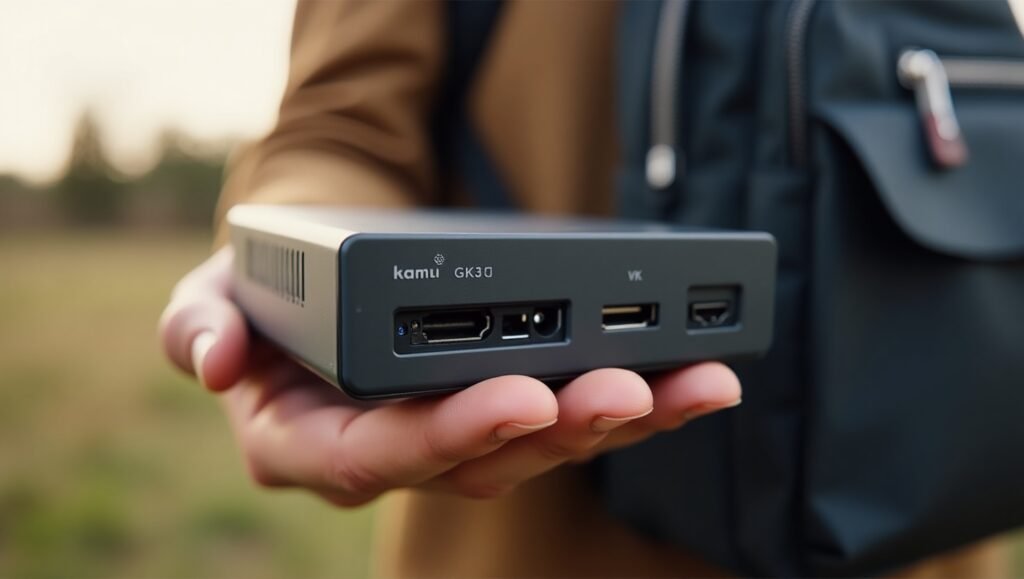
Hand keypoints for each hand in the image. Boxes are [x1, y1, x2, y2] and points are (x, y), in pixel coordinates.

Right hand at [159, 248, 741, 505]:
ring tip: (690, 383)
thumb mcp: (212, 299)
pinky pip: (571, 410)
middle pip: (482, 460)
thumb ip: (201, 326)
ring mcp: (455, 435)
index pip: (377, 457)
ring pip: (543, 444)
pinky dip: (638, 395)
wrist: (320, 277)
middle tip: (624, 386)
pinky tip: (695, 377)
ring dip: (619, 418)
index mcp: (314, 440)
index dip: (451, 434)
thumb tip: (220, 357)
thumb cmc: (264, 297)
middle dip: (558, 428)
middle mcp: (393, 453)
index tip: (521, 394)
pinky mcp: (504, 408)